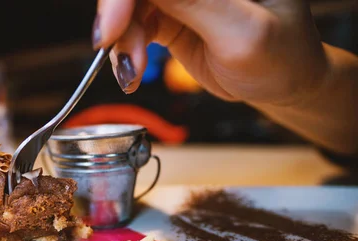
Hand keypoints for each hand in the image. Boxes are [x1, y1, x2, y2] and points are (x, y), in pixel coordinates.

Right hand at [92, 0, 327, 106]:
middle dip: (118, 18)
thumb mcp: (241, 32)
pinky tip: (132, 72)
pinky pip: (132, 25)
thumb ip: (193, 2)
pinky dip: (125, 50)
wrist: (282, 82)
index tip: (113, 28)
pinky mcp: (170, 13)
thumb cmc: (281, 56)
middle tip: (110, 50)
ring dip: (121, 41)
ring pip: (129, 7)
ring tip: (131, 74)